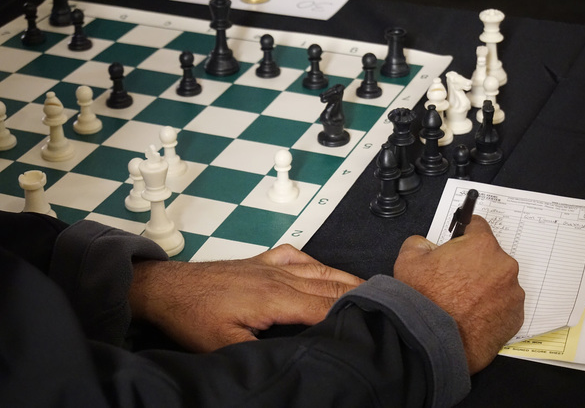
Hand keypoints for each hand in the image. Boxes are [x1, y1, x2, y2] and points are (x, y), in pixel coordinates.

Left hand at [129, 244, 363, 351]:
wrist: (168, 288)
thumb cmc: (192, 315)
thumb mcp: (222, 347)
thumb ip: (259, 353)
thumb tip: (289, 359)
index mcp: (273, 297)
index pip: (324, 307)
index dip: (350, 315)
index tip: (373, 321)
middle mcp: (277, 276)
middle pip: (328, 286)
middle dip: (358, 295)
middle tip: (384, 303)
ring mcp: (270, 265)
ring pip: (318, 269)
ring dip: (344, 278)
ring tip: (367, 286)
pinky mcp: (260, 261)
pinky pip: (296, 256)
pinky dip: (316, 262)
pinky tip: (321, 268)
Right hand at [393, 216, 524, 373]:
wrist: (434, 342)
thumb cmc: (424, 301)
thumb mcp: (408, 260)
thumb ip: (420, 242)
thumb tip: (427, 245)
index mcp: (481, 245)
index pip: (477, 224)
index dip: (464, 232)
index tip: (459, 241)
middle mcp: (503, 265)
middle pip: (489, 254)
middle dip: (473, 262)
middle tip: (453, 278)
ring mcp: (513, 292)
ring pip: (499, 280)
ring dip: (484, 285)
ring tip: (462, 301)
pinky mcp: (516, 316)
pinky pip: (504, 303)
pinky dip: (491, 306)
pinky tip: (471, 314)